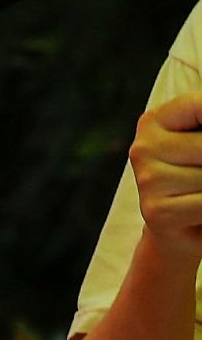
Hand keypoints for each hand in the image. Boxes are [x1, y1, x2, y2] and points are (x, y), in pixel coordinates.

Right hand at [129, 92, 201, 259]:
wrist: (184, 233)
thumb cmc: (200, 179)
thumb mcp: (201, 144)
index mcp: (153, 121)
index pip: (200, 105)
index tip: (199, 153)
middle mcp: (142, 147)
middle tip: (199, 173)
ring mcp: (147, 180)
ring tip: (200, 193)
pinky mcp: (156, 211)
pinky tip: (200, 211)